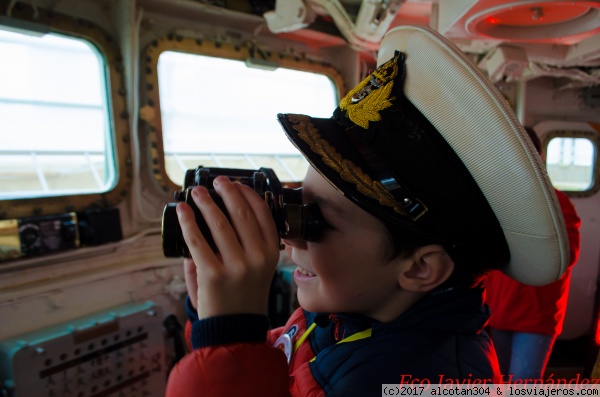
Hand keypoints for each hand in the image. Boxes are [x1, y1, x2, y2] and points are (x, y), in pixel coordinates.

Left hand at [176, 176, 279, 318]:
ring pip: (218, 223)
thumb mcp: (258, 269)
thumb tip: (219, 214)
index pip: (262, 214)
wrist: (234, 330)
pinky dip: (188, 222)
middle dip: (227, 192)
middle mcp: (257, 257)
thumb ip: (245, 243)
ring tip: (197, 192)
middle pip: (241, 213)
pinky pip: (197, 241)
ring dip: (205, 202)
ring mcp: (236, 266)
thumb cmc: (243, 296)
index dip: (248, 194)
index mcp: (271, 253)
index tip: (236, 184)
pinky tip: (182, 211)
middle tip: (216, 181)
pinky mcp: (213, 274)